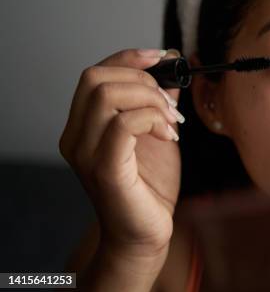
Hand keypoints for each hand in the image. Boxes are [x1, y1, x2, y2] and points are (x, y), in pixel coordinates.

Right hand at [59, 48, 183, 259]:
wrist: (145, 234)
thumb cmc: (149, 187)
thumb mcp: (157, 133)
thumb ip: (158, 101)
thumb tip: (170, 66)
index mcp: (84, 125)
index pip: (94, 73)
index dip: (130, 57)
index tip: (163, 57)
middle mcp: (76, 136)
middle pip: (95, 77)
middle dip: (142, 79)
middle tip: (169, 104)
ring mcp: (86, 153)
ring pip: (107, 95)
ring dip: (150, 99)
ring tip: (171, 122)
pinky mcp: (105, 170)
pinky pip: (123, 124)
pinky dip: (152, 119)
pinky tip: (169, 135)